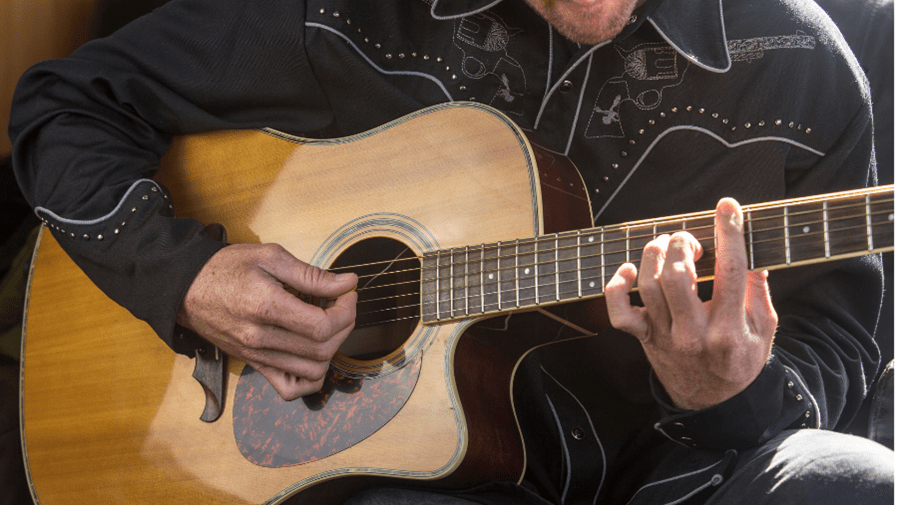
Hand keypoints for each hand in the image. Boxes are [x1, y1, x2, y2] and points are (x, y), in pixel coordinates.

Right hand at [176, 243, 356, 400]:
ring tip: (328, 325)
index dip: (346, 311)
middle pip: (322, 349)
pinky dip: (310, 379)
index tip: (348, 293)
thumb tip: (347, 283)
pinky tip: (313, 354)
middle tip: (342, 305)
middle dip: (344, 326)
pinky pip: (290, 389)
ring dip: (332, 349)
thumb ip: (311, 275)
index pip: (322, 326)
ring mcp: (257, 355)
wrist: (186, 288)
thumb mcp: (270, 257)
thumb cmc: (226, 268)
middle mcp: (261, 338)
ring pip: (313, 371)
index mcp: (266, 307)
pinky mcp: (254, 364)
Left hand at [605, 198, 777, 409]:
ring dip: (654, 254)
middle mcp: (694, 333)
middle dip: (682, 244)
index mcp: (730, 330)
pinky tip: (630, 270)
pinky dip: (617, 286)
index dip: (729, 234)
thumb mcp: (764, 329)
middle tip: (689, 238)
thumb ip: (759, 292)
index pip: (731, 272)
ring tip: (667, 245)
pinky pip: (619, 313)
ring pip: (648, 285)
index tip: (728, 207)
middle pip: (678, 277)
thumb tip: (752, 255)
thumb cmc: (740, 359)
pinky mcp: (644, 338)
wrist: (713, 403)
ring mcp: (664, 336)